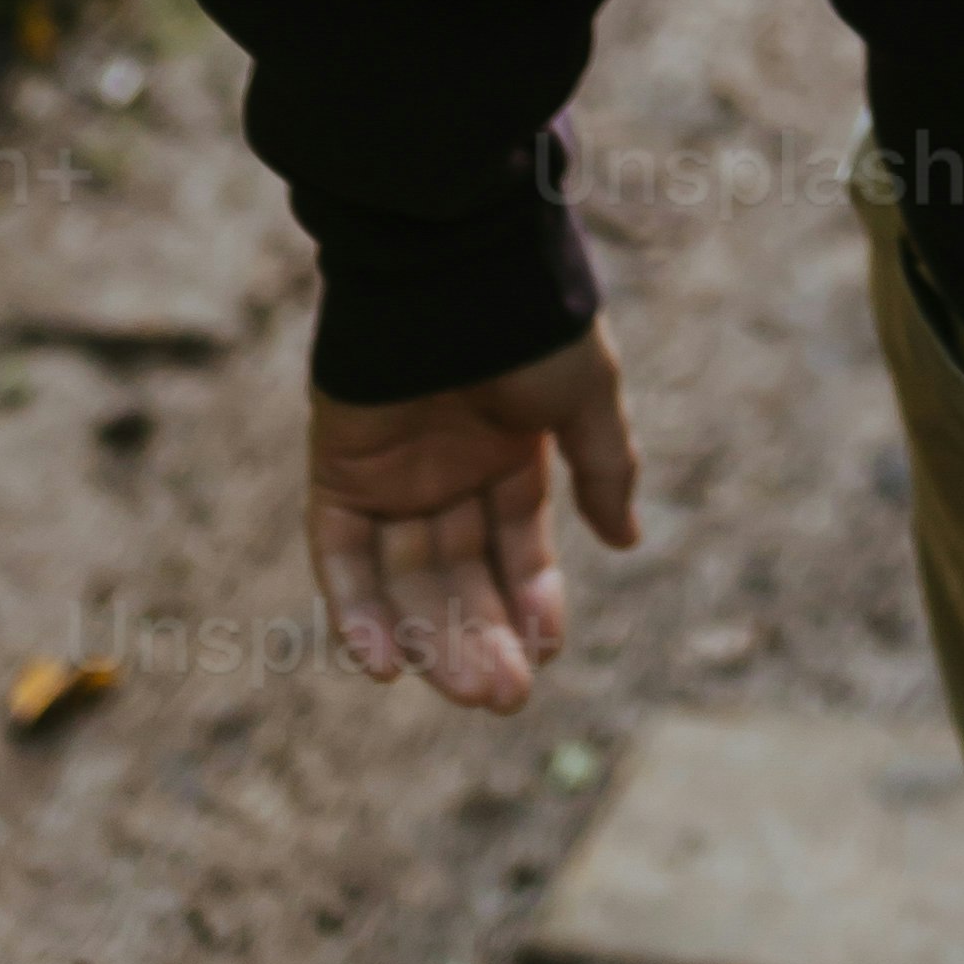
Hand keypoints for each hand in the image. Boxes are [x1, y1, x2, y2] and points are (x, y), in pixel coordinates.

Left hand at [307, 320, 639, 706]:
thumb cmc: (527, 321)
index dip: (531, 599)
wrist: (450, 264)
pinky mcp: (337, 473)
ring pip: (406, 579)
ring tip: (462, 691)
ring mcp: (389, 475)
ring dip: (430, 638)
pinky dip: (357, 611)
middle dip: (482, 636)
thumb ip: (603, 468)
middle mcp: (447, 471)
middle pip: (460, 576)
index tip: (547, 650)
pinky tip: (383, 664)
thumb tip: (626, 541)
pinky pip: (341, 557)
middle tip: (503, 699)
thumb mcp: (584, 397)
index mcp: (508, 450)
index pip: (516, 547)